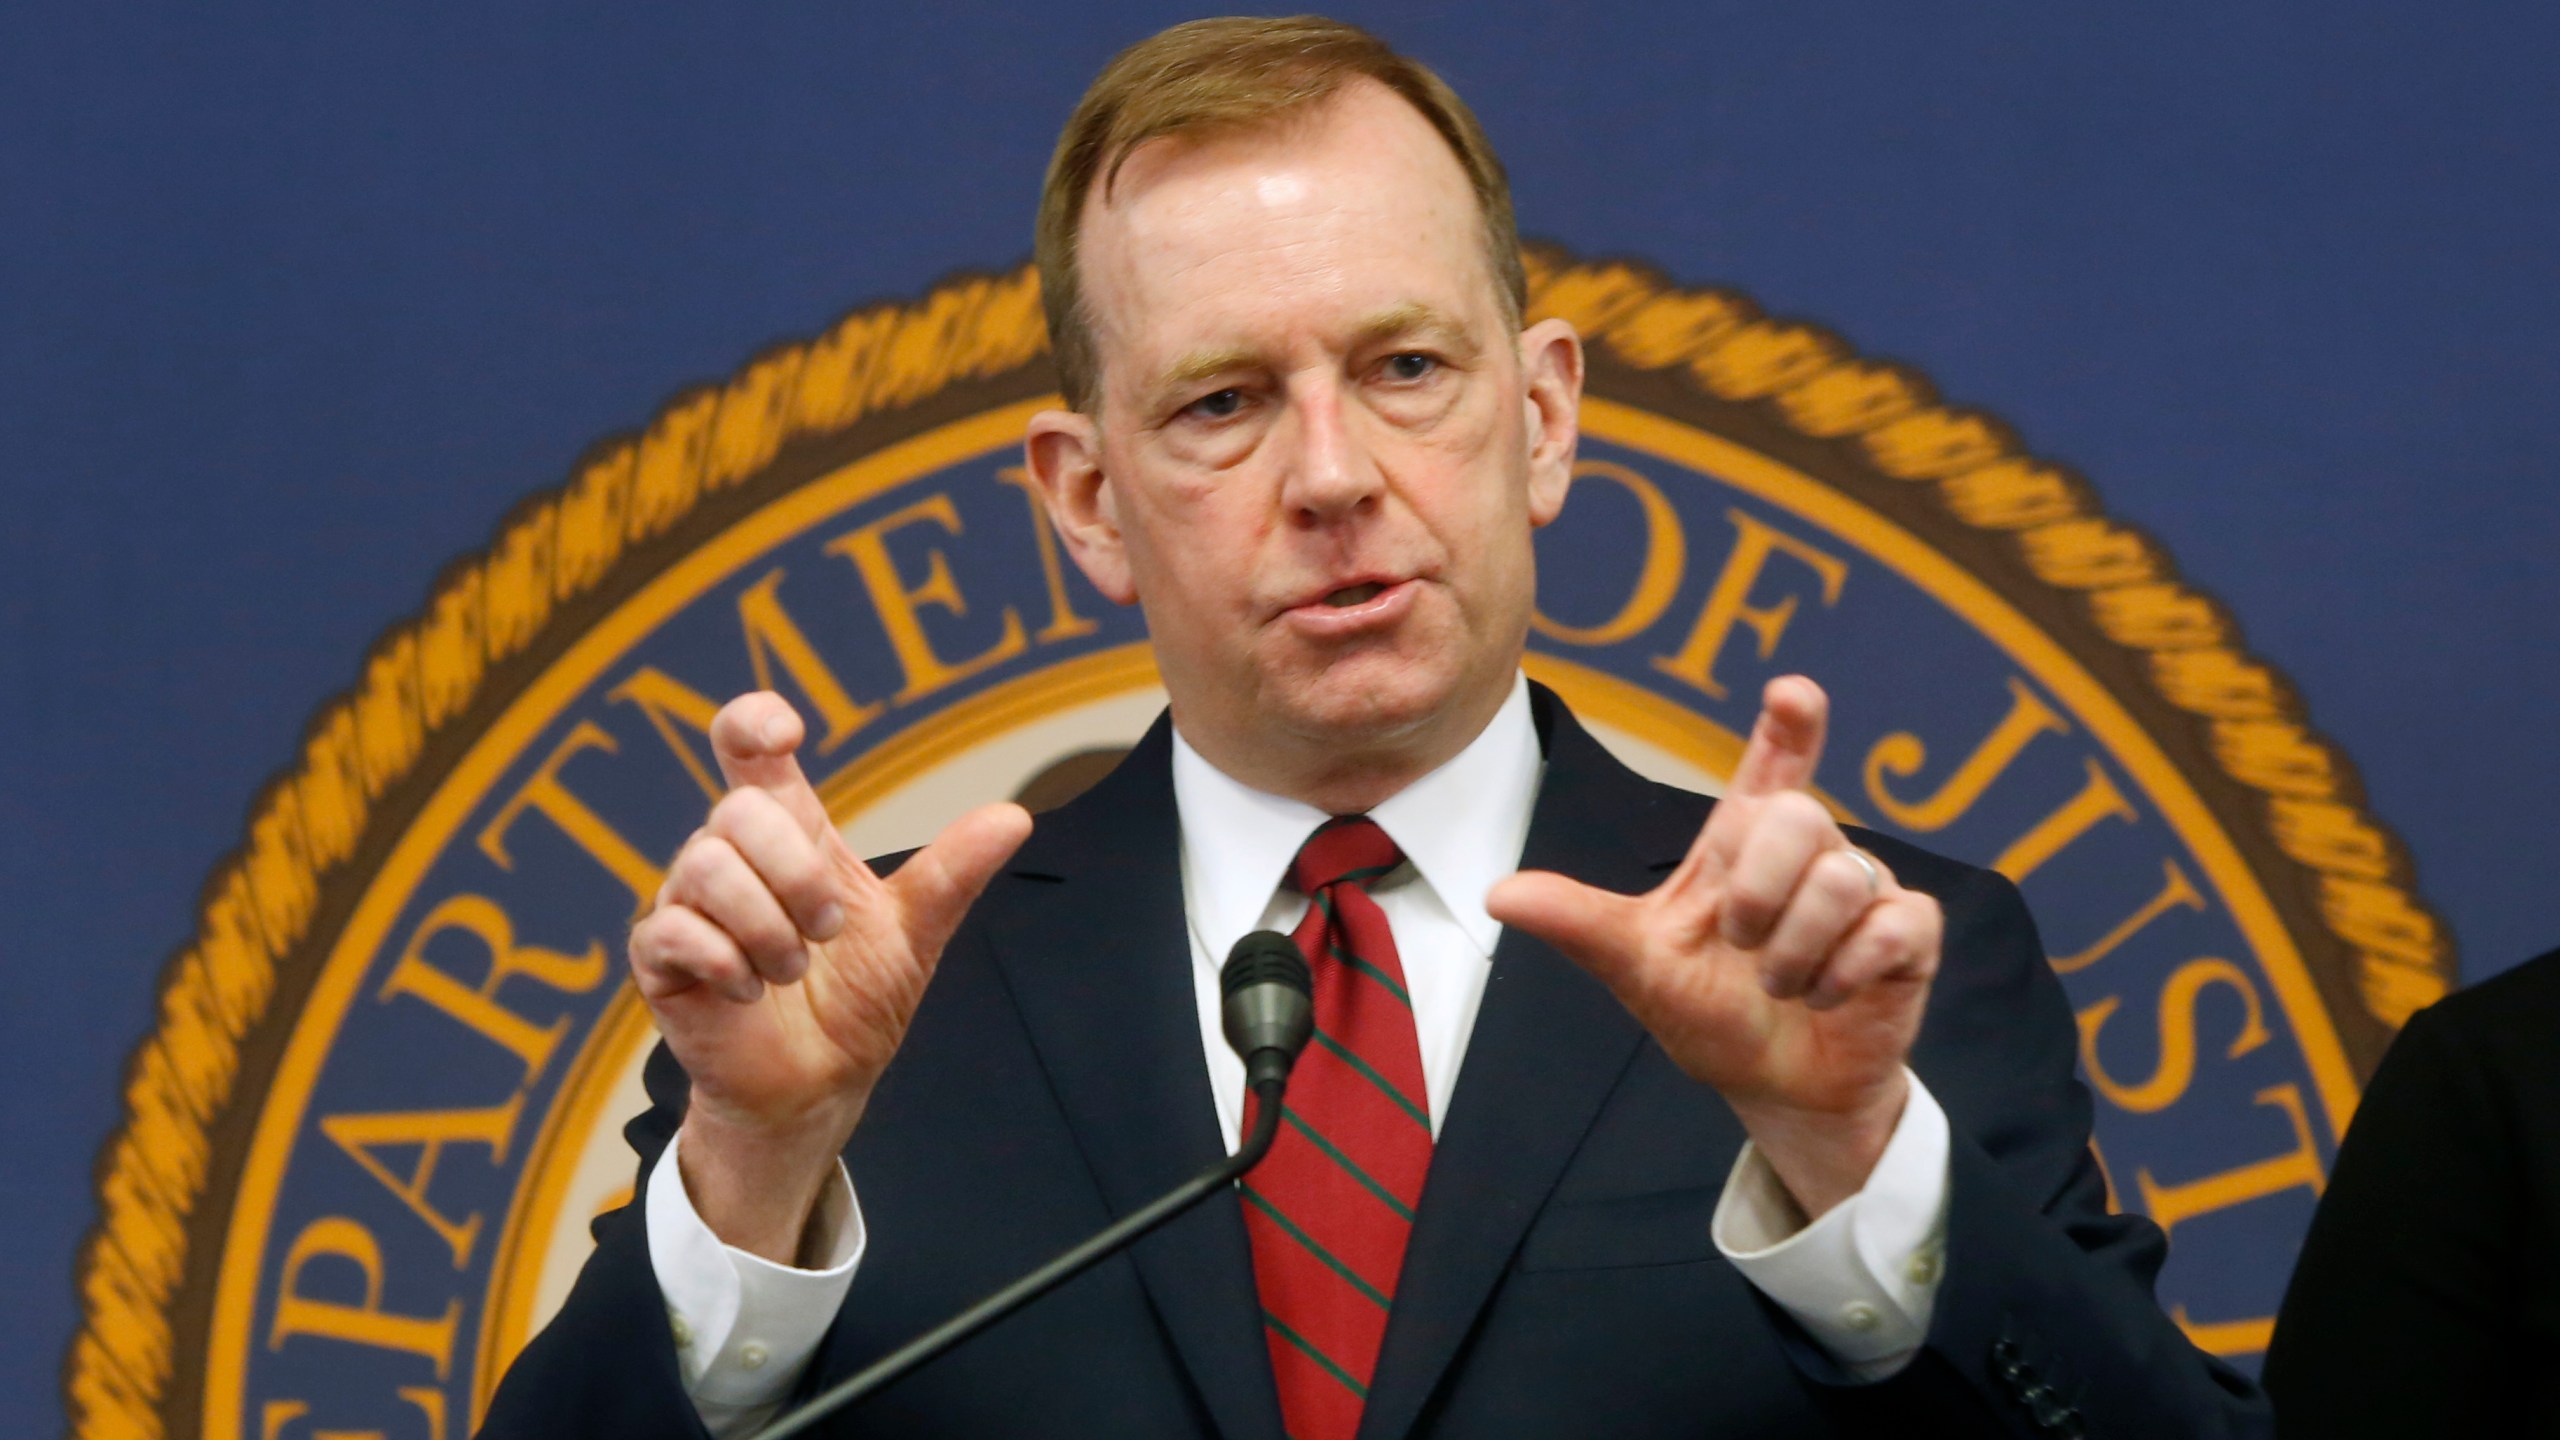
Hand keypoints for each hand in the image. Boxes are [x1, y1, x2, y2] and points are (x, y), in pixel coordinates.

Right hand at [628, 691, 1031, 1259]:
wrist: (821, 1086)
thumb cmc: (858, 1002)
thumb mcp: (914, 931)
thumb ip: (953, 872)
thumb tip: (1016, 816)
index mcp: (788, 835)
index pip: (747, 746)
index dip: (754, 722)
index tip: (786, 736)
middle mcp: (730, 856)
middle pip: (740, 810)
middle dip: (799, 875)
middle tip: (829, 931)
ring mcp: (688, 904)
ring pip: (706, 864)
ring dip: (768, 926)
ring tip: (794, 970)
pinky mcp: (659, 958)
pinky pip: (673, 928)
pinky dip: (729, 961)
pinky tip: (752, 991)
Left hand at [1487, 676, 1940, 1217]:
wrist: (1775, 1090)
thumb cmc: (1710, 1014)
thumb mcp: (1637, 967)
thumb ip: (1579, 923)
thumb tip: (1497, 893)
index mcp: (1742, 844)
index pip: (1774, 766)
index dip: (1789, 724)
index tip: (1792, 692)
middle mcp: (1809, 853)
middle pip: (1799, 815)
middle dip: (1759, 891)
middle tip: (1741, 946)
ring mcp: (1865, 890)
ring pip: (1845, 878)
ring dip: (1796, 951)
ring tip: (1782, 985)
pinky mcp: (1908, 936)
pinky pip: (1893, 925)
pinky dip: (1846, 972)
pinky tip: (1828, 996)